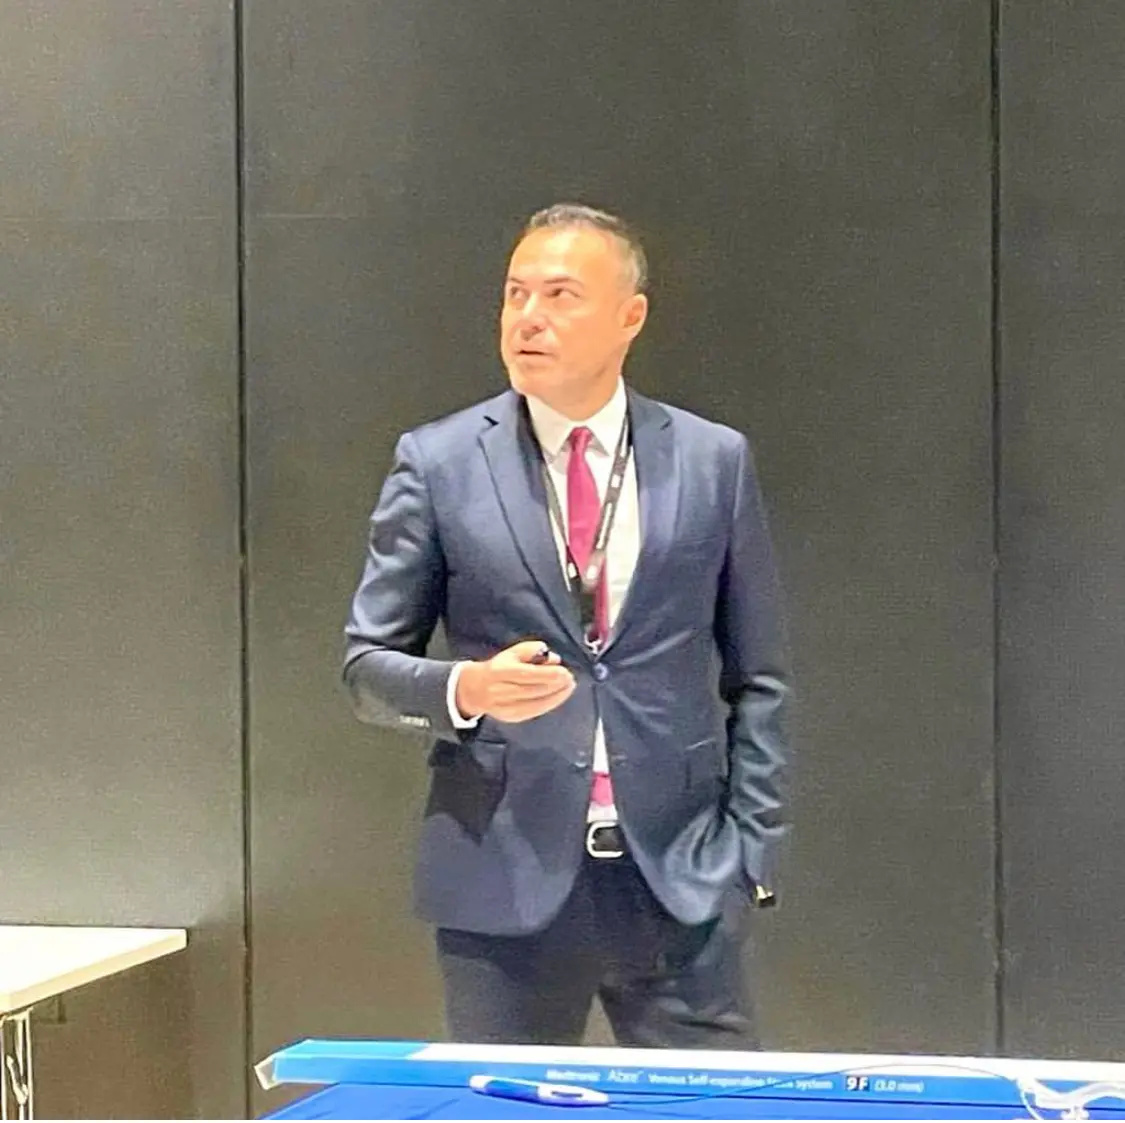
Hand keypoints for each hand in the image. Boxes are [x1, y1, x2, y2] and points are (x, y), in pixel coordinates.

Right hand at [455, 640, 575, 722]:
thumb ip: (532, 650)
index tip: (564, 672)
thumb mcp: (512, 652)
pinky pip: (534, 711)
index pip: (527, 674)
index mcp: (500, 671)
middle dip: (555, 685)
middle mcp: (500, 690)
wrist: (476, 688)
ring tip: (569, 687)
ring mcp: (505, 707)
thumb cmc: (499, 667)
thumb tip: (553, 659)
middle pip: (533, 690)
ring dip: (556, 696)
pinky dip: (549, 704)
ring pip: (536, 703)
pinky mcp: (511, 717)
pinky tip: (559, 696)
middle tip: (570, 679)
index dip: (547, 674)